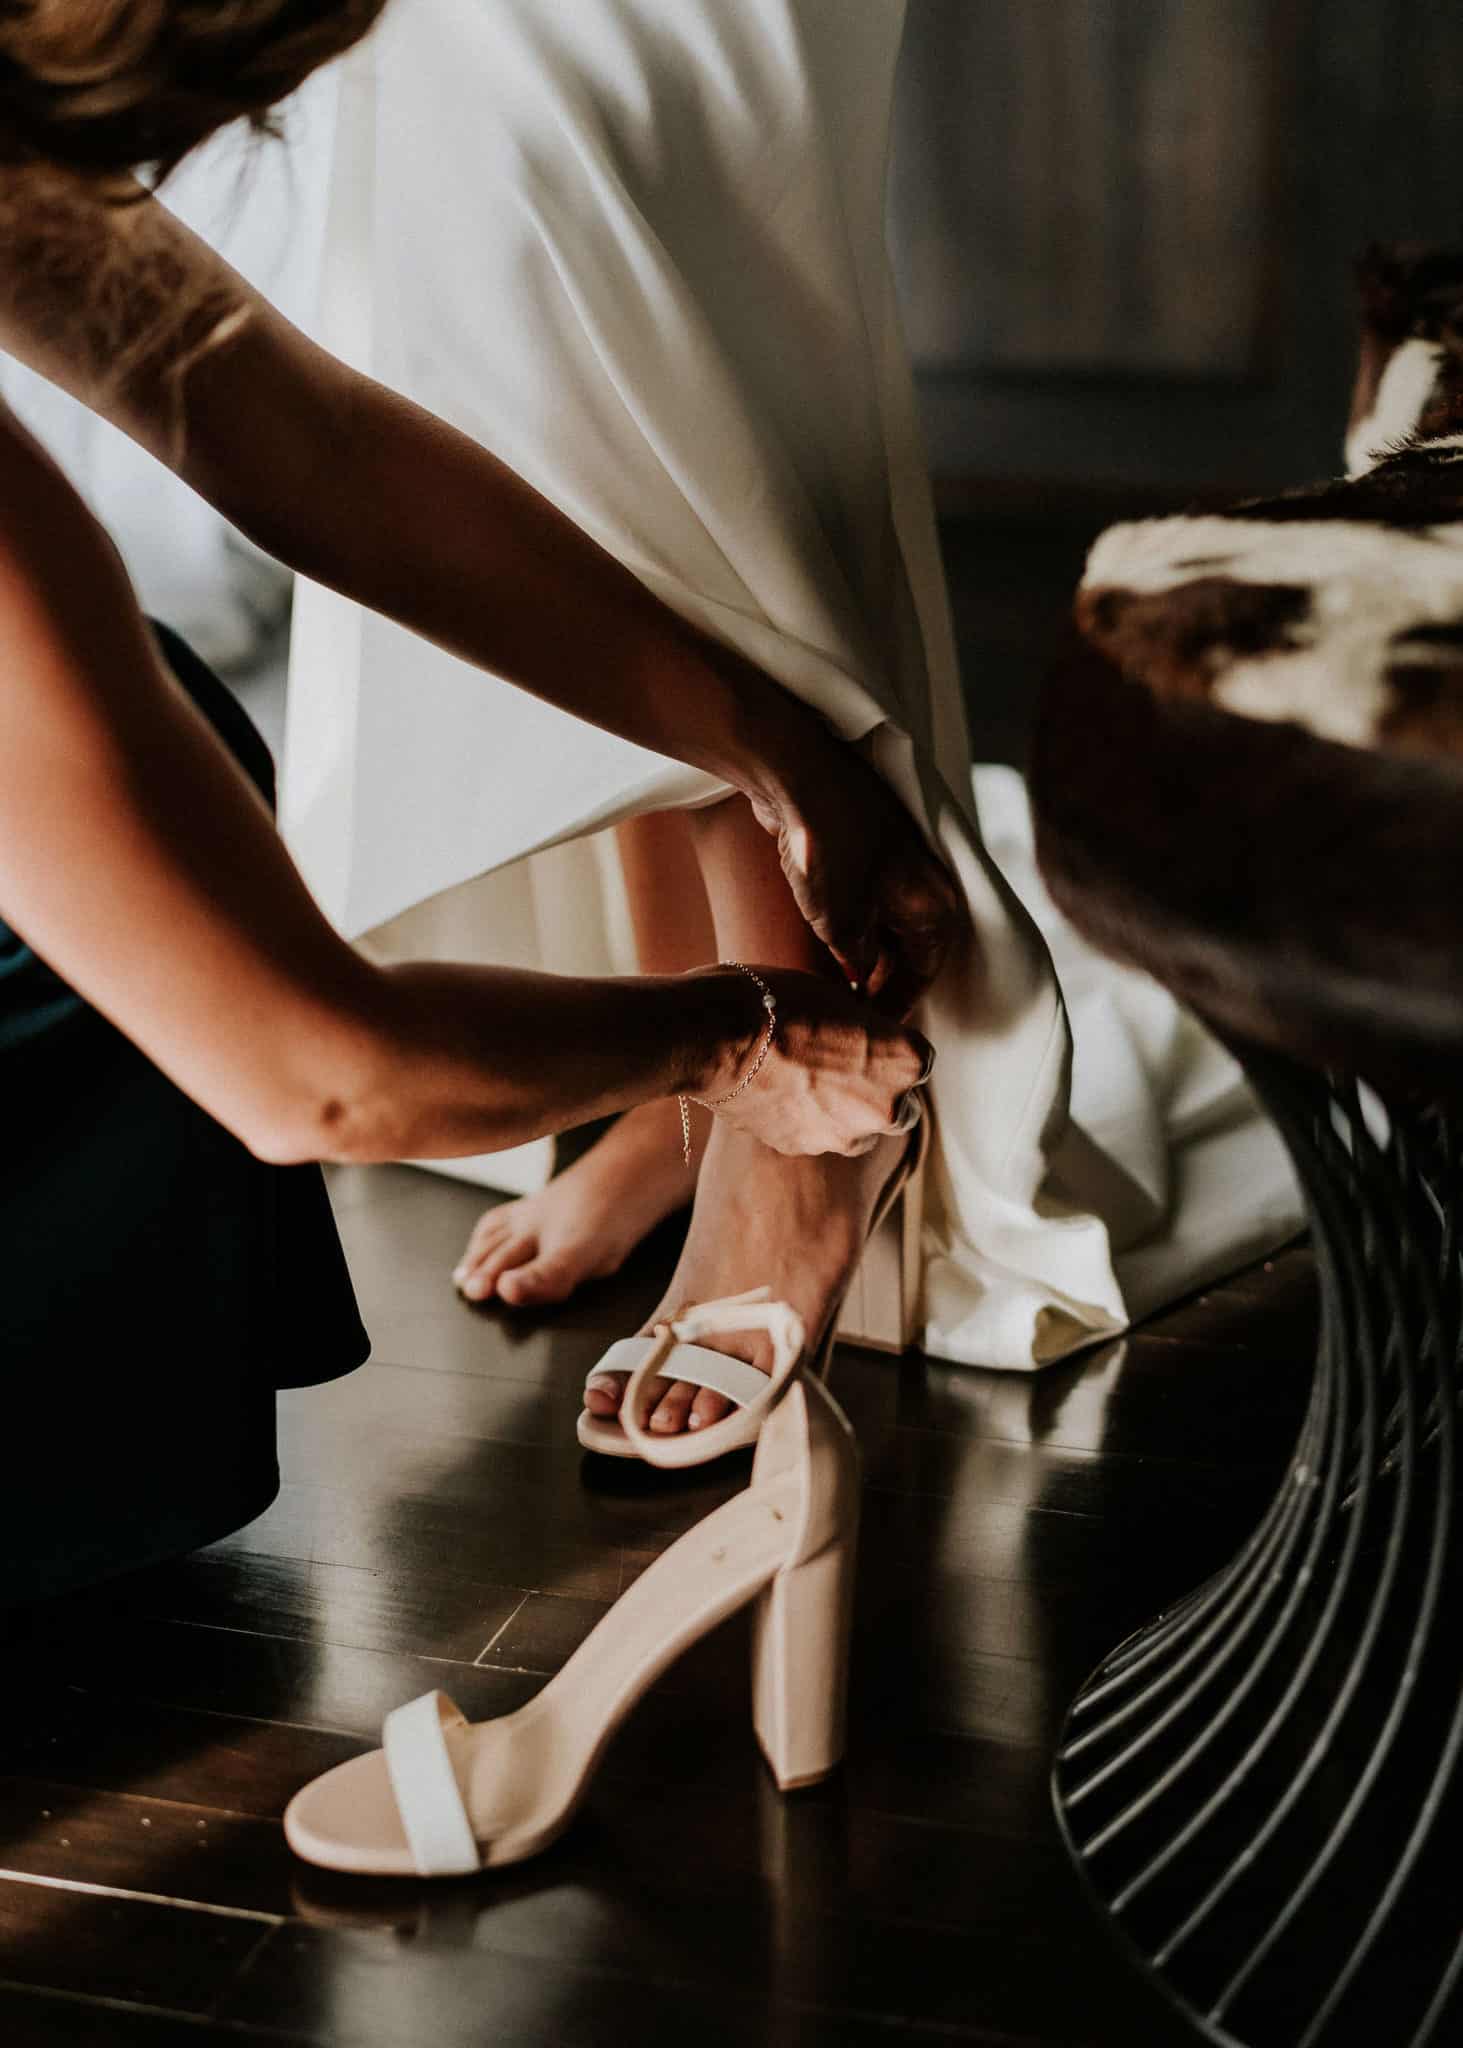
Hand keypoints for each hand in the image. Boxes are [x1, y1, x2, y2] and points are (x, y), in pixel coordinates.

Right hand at [691, 966, 932, 1157]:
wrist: (716, 1037)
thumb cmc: (779, 1001)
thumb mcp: (838, 996)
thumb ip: (865, 1027)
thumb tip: (864, 1035)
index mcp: (907, 1062)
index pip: (920, 1061)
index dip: (894, 1048)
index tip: (870, 1038)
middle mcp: (886, 1108)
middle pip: (898, 1106)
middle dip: (878, 1090)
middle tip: (841, 1063)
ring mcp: (845, 1136)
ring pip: (858, 1129)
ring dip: (844, 1112)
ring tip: (806, 1079)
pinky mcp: (803, 1149)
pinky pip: (816, 1136)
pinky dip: (806, 1120)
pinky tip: (780, 1092)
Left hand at [747, 739, 964, 1017]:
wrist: (797, 774)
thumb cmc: (827, 852)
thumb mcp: (841, 928)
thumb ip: (858, 963)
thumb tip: (859, 980)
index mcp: (937, 908)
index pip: (922, 975)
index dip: (890, 1007)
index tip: (863, 1033)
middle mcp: (927, 884)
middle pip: (907, 949)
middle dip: (876, 980)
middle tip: (844, 1014)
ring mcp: (897, 861)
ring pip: (885, 922)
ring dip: (861, 952)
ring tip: (830, 982)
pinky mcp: (867, 845)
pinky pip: (866, 898)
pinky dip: (850, 922)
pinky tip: (821, 939)